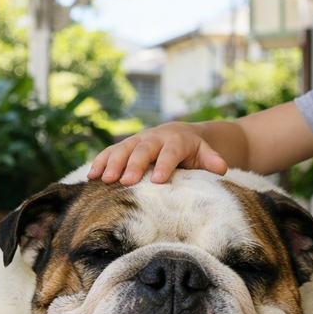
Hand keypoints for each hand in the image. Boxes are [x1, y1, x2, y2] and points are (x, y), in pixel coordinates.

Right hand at [88, 122, 227, 184]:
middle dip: (134, 164)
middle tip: (125, 181)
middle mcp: (154, 138)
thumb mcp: (205, 153)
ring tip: (104, 179)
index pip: (170, 153)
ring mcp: (137, 141)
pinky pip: (110, 152)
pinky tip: (91, 176)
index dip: (164, 165)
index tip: (157, 180)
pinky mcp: (125, 146)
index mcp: (176, 141)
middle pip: (143, 150)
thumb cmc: (192, 149)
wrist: (178, 132)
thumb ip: (212, 160)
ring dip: (112, 163)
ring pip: (123, 149)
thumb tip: (222, 168)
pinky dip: (100, 162)